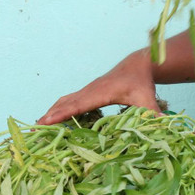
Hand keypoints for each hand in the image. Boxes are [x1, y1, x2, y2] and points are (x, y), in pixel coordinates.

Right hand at [37, 50, 159, 124]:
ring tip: (37, 126)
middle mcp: (91, 90)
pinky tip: (51, 119)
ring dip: (51, 112)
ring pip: (65, 101)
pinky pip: (69, 100)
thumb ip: (152, 113)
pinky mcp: (88, 92)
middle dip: (50, 115)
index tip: (46, 121)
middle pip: (66, 103)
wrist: (138, 66)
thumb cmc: (142, 83)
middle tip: (33, 129)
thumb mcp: (148, 99)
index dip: (62, 114)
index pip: (79, 105)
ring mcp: (87, 90)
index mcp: (103, 92)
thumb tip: (161, 125)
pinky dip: (57, 109)